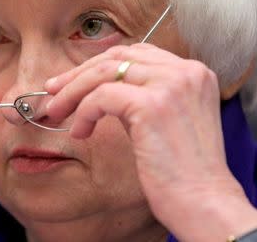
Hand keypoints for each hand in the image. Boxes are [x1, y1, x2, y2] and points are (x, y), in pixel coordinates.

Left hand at [45, 44, 256, 240]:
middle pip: (117, 56)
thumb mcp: (162, 119)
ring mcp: (171, 84)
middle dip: (79, 73)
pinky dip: (84, 112)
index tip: (73, 80)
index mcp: (192, 72)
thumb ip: (140, 95)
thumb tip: (97, 88)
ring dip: (73, 91)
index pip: (135, 53)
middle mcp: (185, 71)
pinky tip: (80, 132)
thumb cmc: (180, 169)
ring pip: (105, 71)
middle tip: (53, 91)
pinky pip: (102, 96)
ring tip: (56, 111)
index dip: (99, 64)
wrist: (203, 202)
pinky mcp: (153, 104)